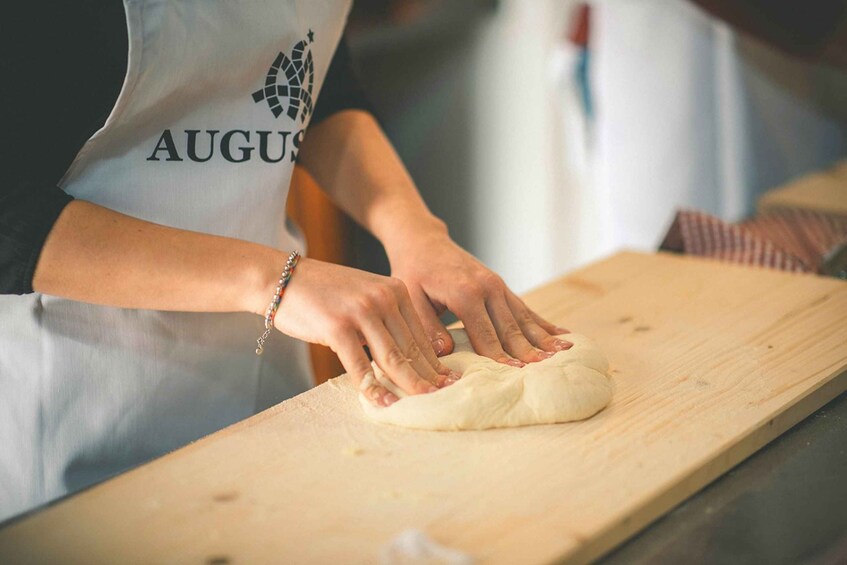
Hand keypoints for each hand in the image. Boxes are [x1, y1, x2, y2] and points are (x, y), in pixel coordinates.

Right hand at [267, 258, 458, 406]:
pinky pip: (360, 364)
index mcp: (396, 290)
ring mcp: (361, 311)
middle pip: (411, 348)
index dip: (435, 362)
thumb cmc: (325, 294)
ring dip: (408, 385)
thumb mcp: (365, 297)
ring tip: (421, 405)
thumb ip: (387, 320)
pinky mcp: (337, 327)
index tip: (448, 383)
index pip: (421, 333)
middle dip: (428, 377)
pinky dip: (373, 387)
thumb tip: (409, 359)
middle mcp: (383, 297)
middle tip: (443, 399)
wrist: (282, 279)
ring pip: (392, 357)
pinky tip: (384, 402)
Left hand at [387, 231, 571, 364]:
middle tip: (547, 371)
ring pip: (524, 317)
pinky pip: (525, 308)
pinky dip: (543, 323)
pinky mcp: (501, 286)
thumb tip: (444, 352)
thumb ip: (427, 326)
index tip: (514, 374)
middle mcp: (487, 287)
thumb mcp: (411, 298)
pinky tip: (563, 334)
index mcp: (465, 293)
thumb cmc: (414, 272)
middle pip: (511, 327)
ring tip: (564, 354)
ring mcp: (498, 285)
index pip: (485, 333)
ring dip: (544, 337)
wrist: (423, 242)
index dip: (498, 356)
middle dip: (528, 350)